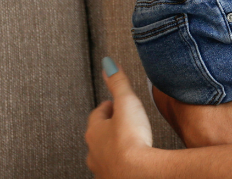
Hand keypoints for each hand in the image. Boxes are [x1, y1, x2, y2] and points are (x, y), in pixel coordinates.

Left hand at [85, 58, 155, 177]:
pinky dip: (119, 164)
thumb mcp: (126, 102)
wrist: (138, 173)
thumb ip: (118, 82)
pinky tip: (129, 163)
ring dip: (112, 148)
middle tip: (119, 121)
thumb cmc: (131, 139)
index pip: (97, 114)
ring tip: (124, 144)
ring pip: (104, 155)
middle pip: (98, 136)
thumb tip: (108, 63)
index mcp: (94, 131)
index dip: (107, 107)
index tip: (114, 103)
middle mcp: (94, 151)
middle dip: (108, 128)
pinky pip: (113, 170)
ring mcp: (102, 168)